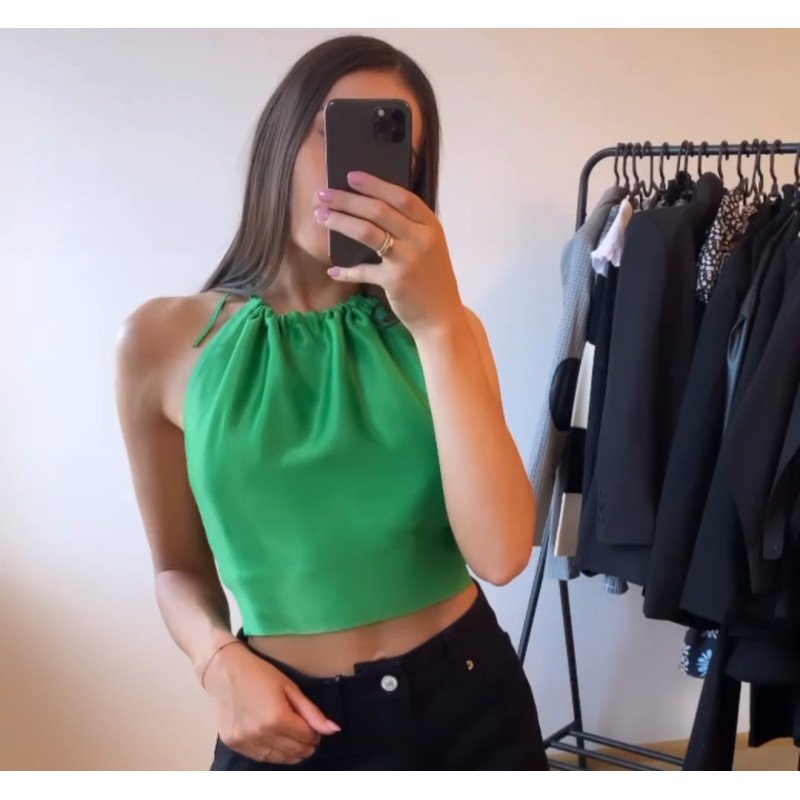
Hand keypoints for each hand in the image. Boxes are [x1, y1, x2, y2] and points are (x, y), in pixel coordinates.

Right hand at [203, 642, 340, 765]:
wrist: (224, 670)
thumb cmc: (259, 673)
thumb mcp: (290, 687)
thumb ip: (312, 712)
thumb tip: (334, 729)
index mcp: (277, 718)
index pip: (307, 738)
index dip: (315, 734)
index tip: (314, 727)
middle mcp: (260, 734)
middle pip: (294, 752)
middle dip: (306, 745)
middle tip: (307, 733)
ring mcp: (245, 741)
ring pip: (278, 759)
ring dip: (290, 752)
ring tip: (293, 738)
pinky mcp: (234, 744)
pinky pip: (261, 757)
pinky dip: (273, 752)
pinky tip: (275, 740)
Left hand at [315, 171, 466, 338]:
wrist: (441, 317)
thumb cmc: (431, 279)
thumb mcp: (429, 247)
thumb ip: (409, 228)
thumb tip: (370, 207)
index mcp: (430, 226)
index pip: (400, 196)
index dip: (374, 184)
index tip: (350, 176)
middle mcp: (420, 239)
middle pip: (378, 210)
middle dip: (347, 199)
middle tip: (323, 194)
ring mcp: (408, 259)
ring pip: (366, 232)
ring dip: (340, 221)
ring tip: (321, 215)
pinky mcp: (395, 281)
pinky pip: (363, 270)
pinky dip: (346, 270)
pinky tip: (333, 269)